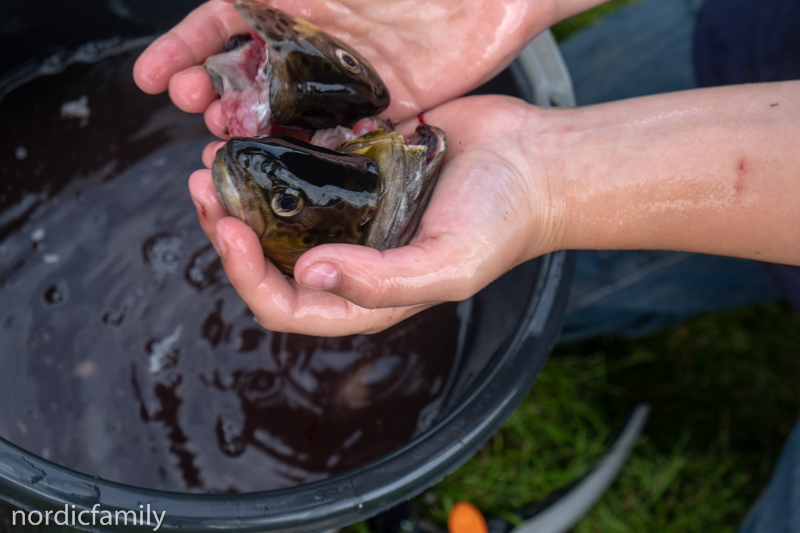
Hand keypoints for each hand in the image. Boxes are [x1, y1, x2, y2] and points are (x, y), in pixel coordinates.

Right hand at [133, 0, 567, 133]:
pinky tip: (286, 167)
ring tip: (226, 144)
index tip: (150, 79)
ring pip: (285, 112)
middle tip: (196, 114)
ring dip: (251, 130)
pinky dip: (311, 151)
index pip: (222, 22)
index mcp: (296, 1)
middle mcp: (316, 42)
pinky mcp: (382, 109)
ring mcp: (347, 78)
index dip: (182, 47)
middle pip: (247, 72)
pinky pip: (337, 136)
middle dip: (211, 93)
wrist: (492, 0)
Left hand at [188, 96, 561, 334]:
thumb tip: (311, 273)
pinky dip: (275, 154)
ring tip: (215, 154)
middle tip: (203, 184)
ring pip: (277, 211)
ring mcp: (351, 213)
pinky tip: (256, 130)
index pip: (286, 305)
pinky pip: (303, 169)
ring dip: (242, 188)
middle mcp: (350, 258)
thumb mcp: (448, 265)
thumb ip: (381, 282)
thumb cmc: (502, 222)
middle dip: (227, 228)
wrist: (534, 162)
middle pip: (269, 259)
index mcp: (365, 296)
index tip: (228, 228)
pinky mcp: (358, 170)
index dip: (247, 276)